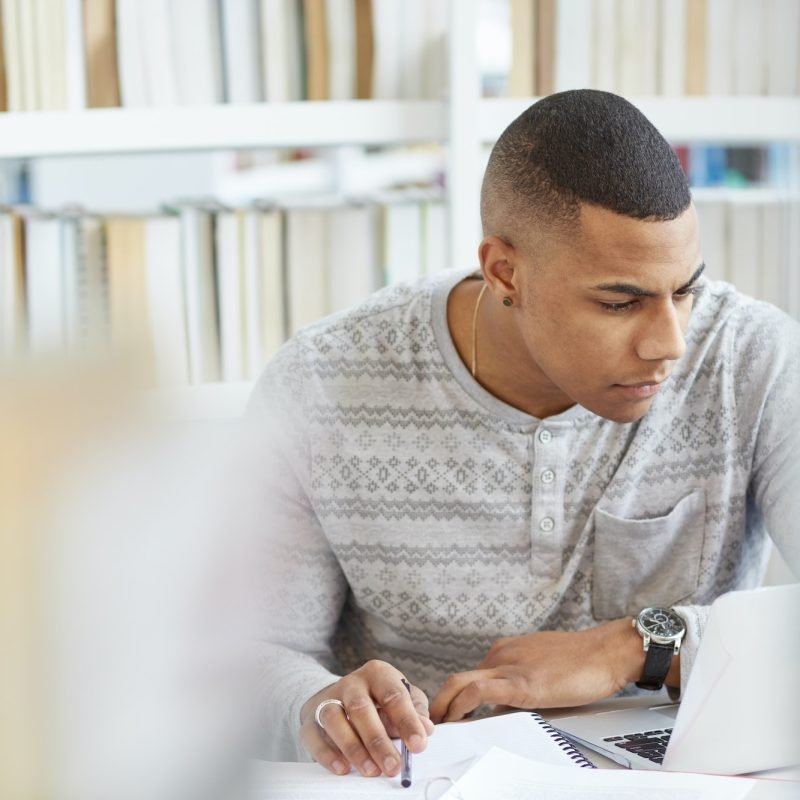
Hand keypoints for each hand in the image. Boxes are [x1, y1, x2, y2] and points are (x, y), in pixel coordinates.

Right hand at [300, 660, 433, 776]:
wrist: (342, 694)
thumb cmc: (379, 698)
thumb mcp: (403, 697)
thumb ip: (415, 711)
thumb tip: (425, 728)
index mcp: (378, 674)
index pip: (393, 695)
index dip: (407, 721)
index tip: (418, 744)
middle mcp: (352, 683)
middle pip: (362, 709)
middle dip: (378, 741)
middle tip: (393, 767)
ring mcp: (329, 699)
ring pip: (335, 719)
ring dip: (353, 748)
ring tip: (370, 770)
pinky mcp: (312, 718)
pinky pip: (315, 736)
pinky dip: (328, 754)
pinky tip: (342, 768)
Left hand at [430, 619, 647, 722]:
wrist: (605, 652)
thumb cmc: (581, 663)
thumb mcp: (539, 671)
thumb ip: (517, 687)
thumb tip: (500, 710)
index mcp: (505, 652)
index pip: (469, 677)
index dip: (453, 699)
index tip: (446, 717)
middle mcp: (501, 655)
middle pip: (457, 679)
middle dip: (440, 704)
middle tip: (433, 725)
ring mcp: (509, 667)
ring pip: (461, 684)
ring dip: (445, 708)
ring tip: (438, 729)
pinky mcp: (520, 683)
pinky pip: (479, 692)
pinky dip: (461, 706)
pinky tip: (457, 720)